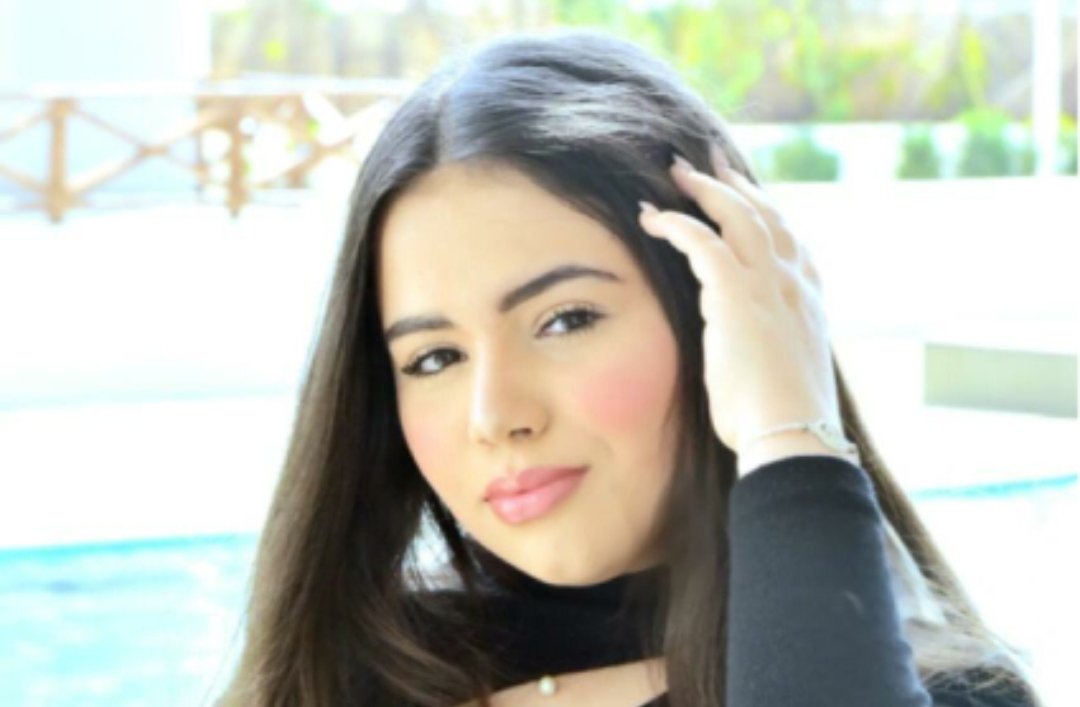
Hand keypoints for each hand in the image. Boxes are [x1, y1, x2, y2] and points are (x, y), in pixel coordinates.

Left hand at [637, 147, 841, 468]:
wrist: (795, 435)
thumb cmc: (785, 422)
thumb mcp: (784, 375)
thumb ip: (769, 350)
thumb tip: (747, 355)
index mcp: (810, 302)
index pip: (790, 241)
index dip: (765, 213)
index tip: (745, 196)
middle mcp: (796, 283)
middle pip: (766, 215)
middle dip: (735, 185)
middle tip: (710, 163)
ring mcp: (770, 284)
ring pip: (736, 216)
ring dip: (704, 189)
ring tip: (678, 172)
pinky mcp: (737, 294)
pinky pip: (702, 242)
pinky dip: (675, 223)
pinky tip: (652, 217)